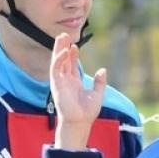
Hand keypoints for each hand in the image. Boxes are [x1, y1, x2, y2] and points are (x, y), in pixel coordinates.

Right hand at [49, 34, 106, 148]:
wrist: (80, 122)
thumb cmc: (87, 112)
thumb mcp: (98, 94)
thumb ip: (100, 82)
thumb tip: (103, 70)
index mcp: (74, 82)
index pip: (71, 65)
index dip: (73, 54)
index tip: (75, 45)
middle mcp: (65, 81)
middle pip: (63, 60)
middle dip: (63, 48)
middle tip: (64, 35)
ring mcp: (60, 82)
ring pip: (57, 62)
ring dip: (58, 50)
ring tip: (61, 37)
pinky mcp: (56, 84)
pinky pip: (55, 69)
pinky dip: (59, 59)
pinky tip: (65, 51)